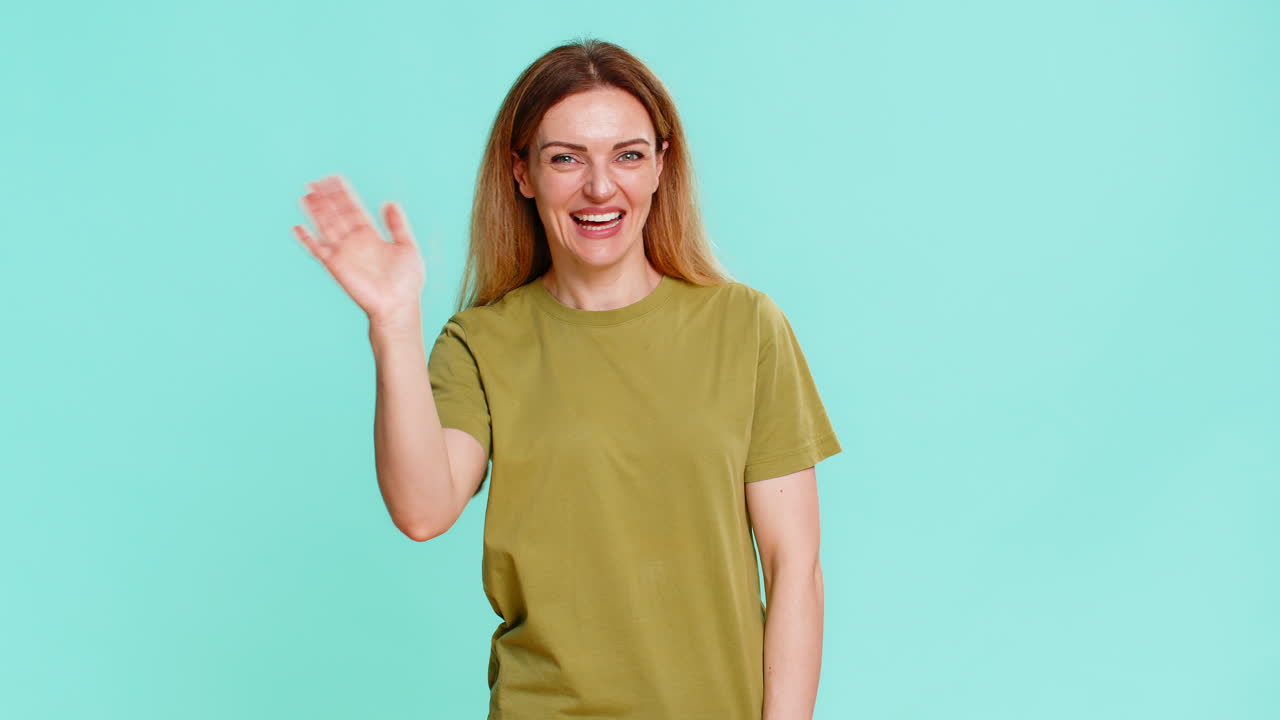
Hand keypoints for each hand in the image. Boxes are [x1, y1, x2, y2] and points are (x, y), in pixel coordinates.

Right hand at [293, 174, 425, 324]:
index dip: (343, 194)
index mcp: (370, 235)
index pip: (353, 209)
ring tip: (306, 196)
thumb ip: (397, 225)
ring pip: (326, 227)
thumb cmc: (407, 281)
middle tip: (315, 182)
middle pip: (336, 215)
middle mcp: (354, 242)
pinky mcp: (336, 267)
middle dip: (326, 199)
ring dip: (316, 212)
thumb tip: (390, 202)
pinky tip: (298, 227)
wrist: (399, 305)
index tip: (334, 179)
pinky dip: (307, 240)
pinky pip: (318, 251)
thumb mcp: (407, 246)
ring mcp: (344, 253)